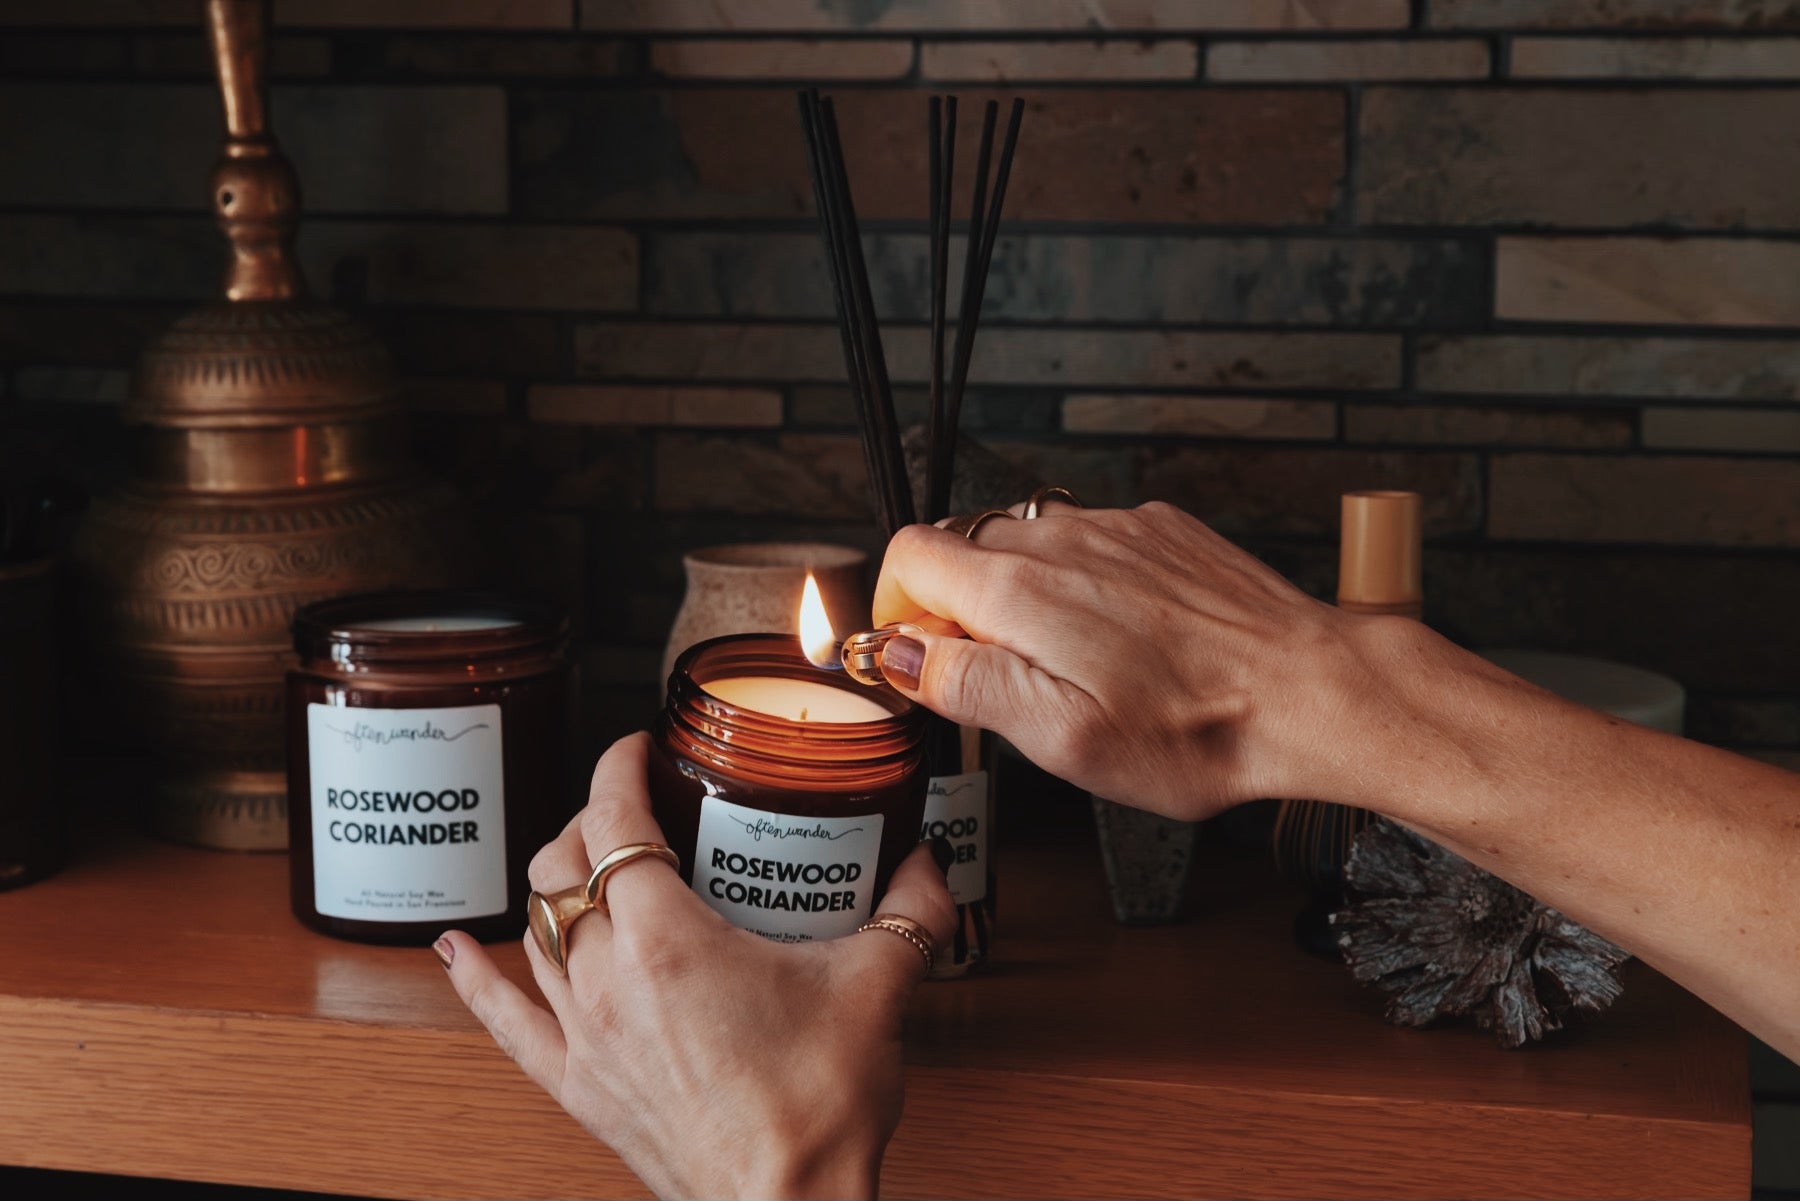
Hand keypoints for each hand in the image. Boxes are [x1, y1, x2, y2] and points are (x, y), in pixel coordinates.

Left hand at [439, 732, 956, 1199]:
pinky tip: (454, 953)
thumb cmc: (818, 1110)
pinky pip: (505, 1023)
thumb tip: (926, 856)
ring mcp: (586, 1035)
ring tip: (582, 858)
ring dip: (553, 881)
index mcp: (668, 941)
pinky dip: (475, 981)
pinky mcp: (579, 1086)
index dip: (618, 769)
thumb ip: (911, 907)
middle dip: (592, 818)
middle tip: (634, 805)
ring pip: (534, 928)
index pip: (616, 823)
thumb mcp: (879, 984)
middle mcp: (609, 980)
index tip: (638, 748)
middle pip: (563, 866)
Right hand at [871, 500, 1407, 819]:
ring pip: (1028, 541)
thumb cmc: (1194, 732)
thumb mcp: (1060, 738)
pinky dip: (1085, 580)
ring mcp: (1116, 526)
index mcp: (1020, 589)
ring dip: (1025, 592)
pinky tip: (1128, 636)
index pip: (909, 554)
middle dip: (962, 605)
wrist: (1310, 692)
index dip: (900, 607)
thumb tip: (899, 649)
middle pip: (964, 546)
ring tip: (1075, 660)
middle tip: (1006, 676)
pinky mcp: (1161, 529)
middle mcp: (1060, 538)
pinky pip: (1092, 540)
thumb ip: (966, 683)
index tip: (925, 654)